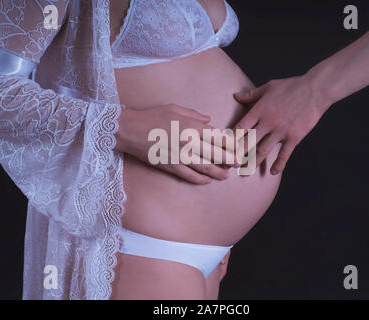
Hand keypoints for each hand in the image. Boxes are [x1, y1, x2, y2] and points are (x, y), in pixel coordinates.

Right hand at [114, 103, 234, 183]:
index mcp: (192, 126)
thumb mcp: (175, 108)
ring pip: (205, 167)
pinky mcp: (171, 166)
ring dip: (218, 172)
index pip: (218, 137)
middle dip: (229, 160)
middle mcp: (189, 142)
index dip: (230, 144)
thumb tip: (209, 120)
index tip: (237, 148)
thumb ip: (195, 114)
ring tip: (226, 176)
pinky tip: (207, 181)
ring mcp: (180, 156)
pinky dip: (200, 179)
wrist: (131, 130)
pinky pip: (189, 175)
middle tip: (238, 163)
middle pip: (215, 154)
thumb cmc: (152, 116)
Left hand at [233, 74, 331, 174]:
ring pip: (263, 151)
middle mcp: (268, 122)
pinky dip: (278, 164)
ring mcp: (281, 131)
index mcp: (260, 110)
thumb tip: (235, 96)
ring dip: (253, 162)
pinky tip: (273, 172)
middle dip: (238, 154)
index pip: (240, 127)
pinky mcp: (294, 137)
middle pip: (248, 142)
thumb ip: (251, 95)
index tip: (224, 146)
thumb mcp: (269, 87)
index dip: (231, 138)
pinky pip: (284, 154)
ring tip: (245, 172)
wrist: (316, 90)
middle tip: (230, 164)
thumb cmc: (292, 86)